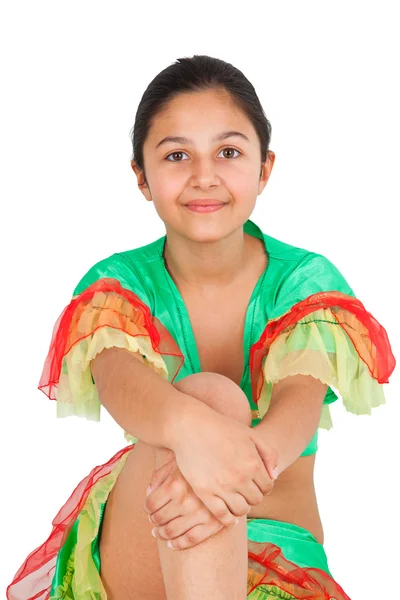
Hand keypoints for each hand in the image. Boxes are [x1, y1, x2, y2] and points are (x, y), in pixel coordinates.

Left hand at [143, 455, 227, 549]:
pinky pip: (191, 539)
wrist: (228, 466)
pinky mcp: (213, 523)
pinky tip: (172, 544)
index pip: (151, 505)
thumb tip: (149, 494)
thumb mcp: (176, 463)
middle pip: (159, 519)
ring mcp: (199, 514)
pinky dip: (178, 544)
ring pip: (172, 531)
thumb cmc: (198, 463)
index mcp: (174, 484)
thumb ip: (159, 477)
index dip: (147, 509)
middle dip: (154, 521)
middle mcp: (185, 500)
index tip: (148, 510)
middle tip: (154, 521)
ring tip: (159, 533)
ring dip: (162, 534)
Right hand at [170, 404, 277, 526]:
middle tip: (244, 490)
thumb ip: (269, 453)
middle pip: (256, 500)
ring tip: (237, 500)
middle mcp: (240, 477)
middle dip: (253, 495)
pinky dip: (228, 519)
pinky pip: (222, 515)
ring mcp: (222, 486)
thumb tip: (275, 477)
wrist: (190, 426)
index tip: (255, 483)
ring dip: (242, 507)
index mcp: (253, 463)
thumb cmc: (221, 428)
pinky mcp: (205, 492)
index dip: (263, 486)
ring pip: (241, 510)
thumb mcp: (251, 434)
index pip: (268, 487)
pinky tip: (229, 515)